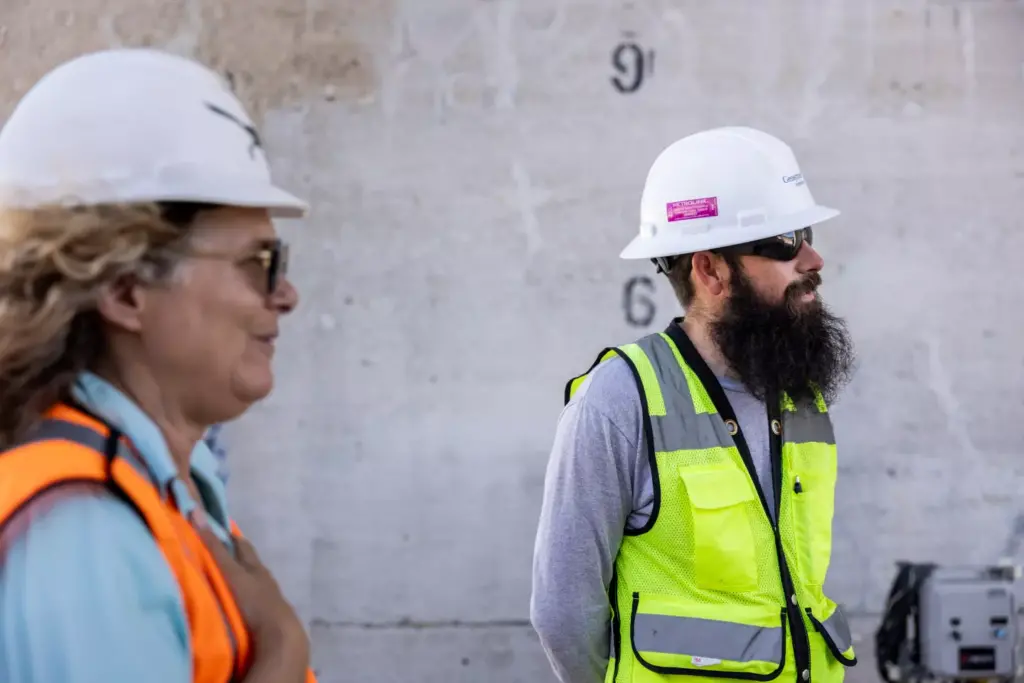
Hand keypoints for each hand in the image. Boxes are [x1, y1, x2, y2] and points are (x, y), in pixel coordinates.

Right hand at [197, 525, 309, 668]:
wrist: (278, 635)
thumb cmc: (254, 600)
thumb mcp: (231, 572)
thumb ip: (214, 548)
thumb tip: (196, 512)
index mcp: (256, 568)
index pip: (243, 546)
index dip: (231, 538)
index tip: (218, 531)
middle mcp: (265, 580)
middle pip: (251, 564)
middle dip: (238, 558)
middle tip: (220, 555)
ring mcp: (269, 600)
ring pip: (254, 584)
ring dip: (241, 582)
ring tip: (225, 583)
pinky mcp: (268, 619)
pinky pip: (254, 604)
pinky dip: (245, 601)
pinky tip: (237, 607)